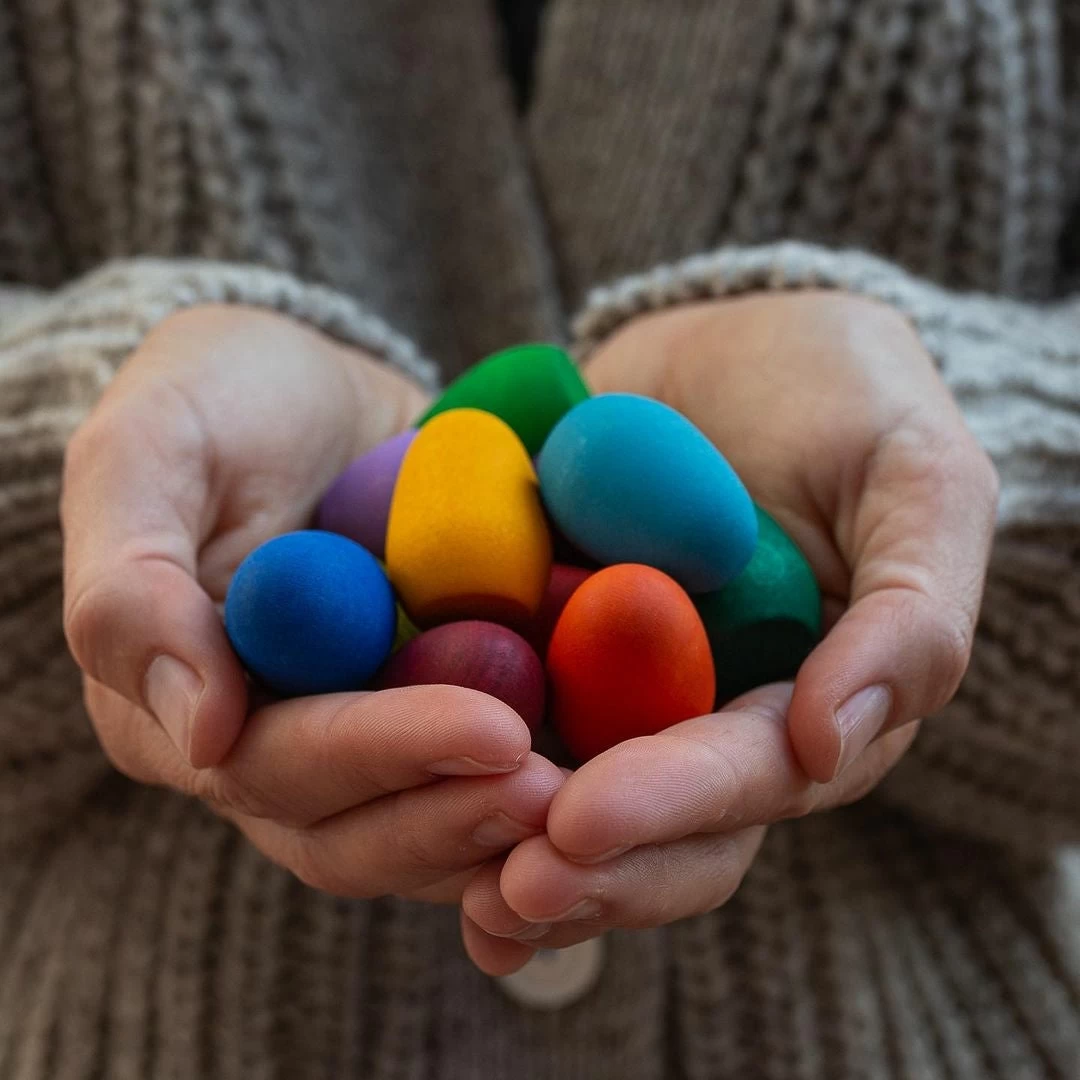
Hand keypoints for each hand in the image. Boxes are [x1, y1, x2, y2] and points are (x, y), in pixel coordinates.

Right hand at [62, 305, 562, 902]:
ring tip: (605, 796)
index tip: (494, 731)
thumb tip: (200, 734)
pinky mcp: (425, 716)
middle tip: (565, 789)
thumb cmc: (221, 401)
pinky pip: (478, 775)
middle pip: (355, 828)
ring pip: (422, 827)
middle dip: (458, 813)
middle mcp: (267, 747)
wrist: (317, 393)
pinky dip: (540, 782)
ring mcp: (354, 739)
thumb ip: (133, 586)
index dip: (384, 755)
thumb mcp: (149, 452)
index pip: (277, 765)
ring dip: (506, 826)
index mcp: (179, 707)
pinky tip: (617, 771)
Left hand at [461, 291, 997, 971]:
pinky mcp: (539, 643)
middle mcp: (704, 717)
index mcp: (803, 702)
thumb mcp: (914, 478)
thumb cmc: (845, 396)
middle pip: (653, 825)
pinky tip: (388, 803)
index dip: (673, 808)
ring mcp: (615, 689)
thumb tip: (830, 746)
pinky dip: (445, 761)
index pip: (747, 779)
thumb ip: (910, 610)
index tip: (582, 821)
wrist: (730, 340)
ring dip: (506, 850)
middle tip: (501, 890)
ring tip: (450, 892)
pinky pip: (492, 708)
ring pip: (566, 796)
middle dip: (585, 866)